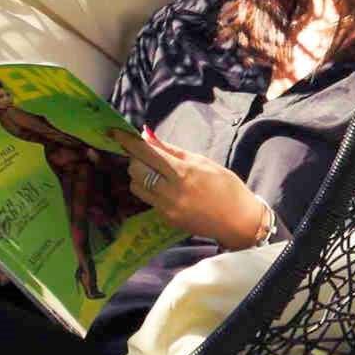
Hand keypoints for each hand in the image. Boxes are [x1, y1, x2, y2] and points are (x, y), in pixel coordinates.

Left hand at [122, 132, 273, 248]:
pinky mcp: (166, 219)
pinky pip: (148, 200)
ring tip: (154, 172)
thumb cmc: (226, 186)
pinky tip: (164, 188)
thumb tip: (149, 137)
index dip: (128, 142)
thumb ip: (174, 151)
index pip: (147, 154)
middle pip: (135, 170)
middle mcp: (172, 191)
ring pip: (136, 186)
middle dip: (135, 159)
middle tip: (144, 156)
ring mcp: (167, 208)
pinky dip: (149, 190)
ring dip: (138, 176)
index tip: (114, 133)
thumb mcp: (203, 162)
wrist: (239, 221)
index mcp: (184, 172)